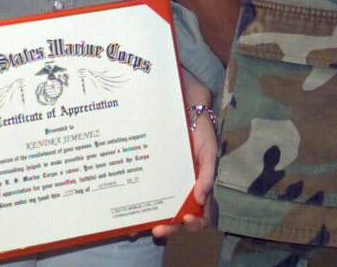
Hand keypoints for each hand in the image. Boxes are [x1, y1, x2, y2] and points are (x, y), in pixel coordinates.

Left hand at [150, 103, 218, 239]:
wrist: (184, 107)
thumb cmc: (201, 131)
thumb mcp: (209, 150)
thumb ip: (208, 173)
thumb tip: (201, 199)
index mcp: (199, 187)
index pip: (202, 213)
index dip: (196, 222)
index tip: (187, 220)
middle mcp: (182, 190)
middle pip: (177, 218)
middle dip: (169, 228)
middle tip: (158, 230)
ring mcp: (166, 184)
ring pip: (160, 211)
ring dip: (151, 223)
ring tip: (138, 229)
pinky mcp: (151, 176)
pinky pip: (145, 195)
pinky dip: (137, 208)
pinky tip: (128, 217)